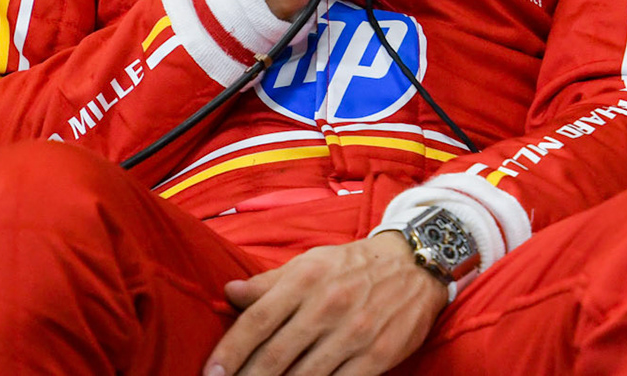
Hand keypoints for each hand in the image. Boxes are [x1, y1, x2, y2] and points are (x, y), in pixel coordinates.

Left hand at [206, 231, 447, 375]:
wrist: (414, 264)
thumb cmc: (352, 265)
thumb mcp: (310, 262)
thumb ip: (268, 282)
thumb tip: (229, 293)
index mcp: (305, 280)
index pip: (257, 320)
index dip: (230, 350)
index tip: (211, 372)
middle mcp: (327, 306)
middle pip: (275, 355)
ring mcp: (353, 334)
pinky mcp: (377, 356)